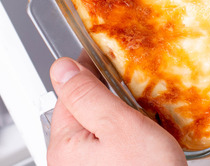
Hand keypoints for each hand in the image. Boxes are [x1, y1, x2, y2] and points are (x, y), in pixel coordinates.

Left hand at [47, 57, 186, 165]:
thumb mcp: (119, 126)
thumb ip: (88, 95)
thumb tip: (62, 68)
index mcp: (64, 144)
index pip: (69, 92)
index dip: (90, 69)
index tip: (107, 54)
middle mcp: (68, 162)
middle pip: (84, 112)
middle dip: (108, 95)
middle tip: (134, 83)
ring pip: (100, 130)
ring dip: (120, 117)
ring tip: (145, 111)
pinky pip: (112, 149)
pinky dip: (129, 138)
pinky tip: (146, 138)